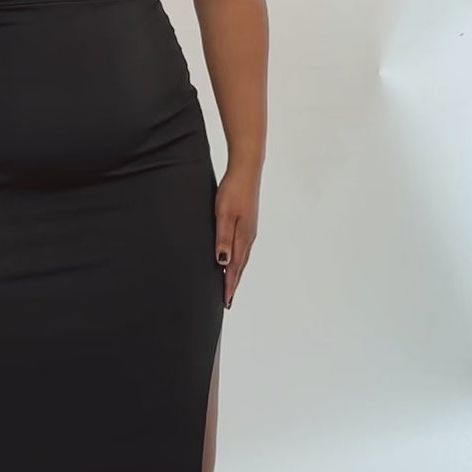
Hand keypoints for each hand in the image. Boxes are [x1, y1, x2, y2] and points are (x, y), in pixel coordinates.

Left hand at [214, 162, 260, 309]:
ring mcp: (249, 229)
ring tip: (230, 285)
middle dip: (233, 284)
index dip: (229, 285)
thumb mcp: (224, 214)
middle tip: (228, 301)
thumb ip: (223, 238)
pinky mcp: (247, 222)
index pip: (234, 268)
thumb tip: (222, 262)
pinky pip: (242, 247)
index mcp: (243, 237)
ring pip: (242, 257)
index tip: (226, 302)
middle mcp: (248, 236)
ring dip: (236, 272)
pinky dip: (237, 259)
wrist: (247, 169)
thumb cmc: (233, 190)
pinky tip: (234, 259)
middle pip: (240, 266)